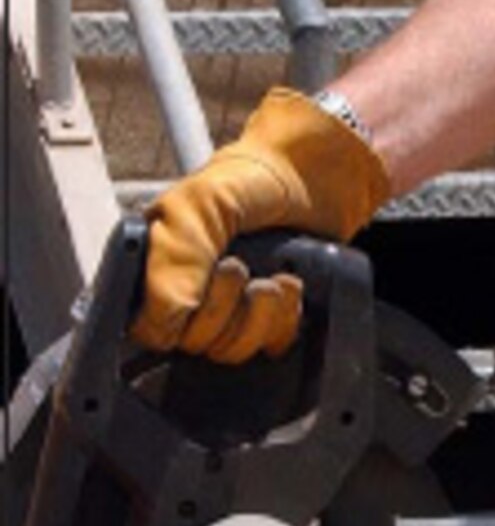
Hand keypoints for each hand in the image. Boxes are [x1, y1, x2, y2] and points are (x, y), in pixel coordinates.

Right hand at [130, 88, 391, 362]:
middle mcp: (188, 293)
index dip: (177, 318)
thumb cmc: (250, 179)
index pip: (148, 329)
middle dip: (224, 309)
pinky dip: (283, 319)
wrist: (314, 174)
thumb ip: (175, 256)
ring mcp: (230, 309)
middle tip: (239, 267)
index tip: (204, 281)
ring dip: (257, 316)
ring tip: (268, 278)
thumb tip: (168, 315)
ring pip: (231, 351)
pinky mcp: (268, 318)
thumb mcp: (199, 203)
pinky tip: (288, 285)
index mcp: (155, 267)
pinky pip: (269, 346)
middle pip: (194, 345)